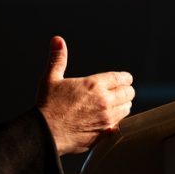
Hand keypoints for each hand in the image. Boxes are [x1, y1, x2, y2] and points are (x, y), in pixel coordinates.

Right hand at [37, 35, 134, 155]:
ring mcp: (106, 118)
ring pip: (127, 109)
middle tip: (119, 92)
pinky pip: (120, 124)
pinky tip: (108, 119)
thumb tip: (57, 40)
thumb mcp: (50, 78)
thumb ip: (58, 59)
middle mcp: (105, 100)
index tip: (123, 79)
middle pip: (129, 93)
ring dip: (122, 105)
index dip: (124, 78)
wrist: (45, 133)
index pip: (122, 78)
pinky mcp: (105, 132)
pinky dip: (117, 121)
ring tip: (113, 105)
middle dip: (125, 91)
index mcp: (94, 84)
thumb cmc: (47, 106)